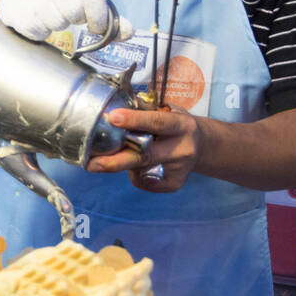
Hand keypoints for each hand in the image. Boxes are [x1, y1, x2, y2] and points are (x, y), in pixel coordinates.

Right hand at [0, 0, 132, 41]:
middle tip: (71, 17)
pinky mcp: (14, 6)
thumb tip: (129, 31)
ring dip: (58, 26)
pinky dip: (41, 32)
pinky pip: (38, 30)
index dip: (97, 13)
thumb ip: (108, 14)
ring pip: (56, 21)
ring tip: (53, 16)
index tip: (96, 26)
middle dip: (75, 19)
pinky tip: (39, 20)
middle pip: (73, 8)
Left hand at [85, 106, 206, 192]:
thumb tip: (111, 112)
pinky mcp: (174, 183)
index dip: (134, 120)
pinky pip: (144, 182)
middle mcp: (182, 148)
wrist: (204, 146)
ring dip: (121, 164)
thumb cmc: (176, 126)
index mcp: (180, 125)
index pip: (156, 122)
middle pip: (145, 155)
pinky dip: (134, 175)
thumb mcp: (167, 112)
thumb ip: (145, 113)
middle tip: (92, 163)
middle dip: (116, 161)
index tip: (112, 118)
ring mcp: (179, 168)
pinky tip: (139, 165)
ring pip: (140, 170)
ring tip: (115, 156)